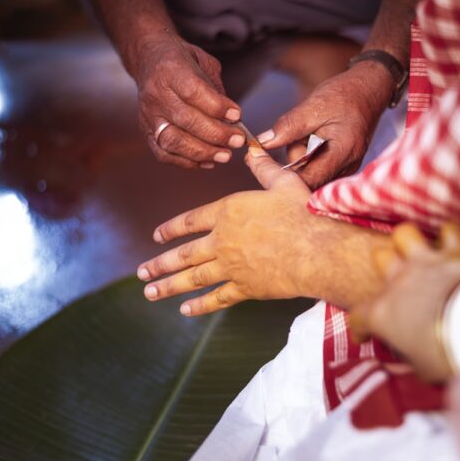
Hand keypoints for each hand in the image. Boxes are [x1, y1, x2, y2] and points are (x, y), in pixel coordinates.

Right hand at [135, 35, 246, 167]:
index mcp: (170, 70)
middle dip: (216, 134)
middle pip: (186, 120)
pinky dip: (187, 162)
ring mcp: (148, 116)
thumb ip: (217, 89)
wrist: (149, 60)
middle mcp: (156, 94)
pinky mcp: (146, 132)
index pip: (193, 92)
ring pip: (173, 141)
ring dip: (202, 152)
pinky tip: (208, 162)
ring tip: (225, 155)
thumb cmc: (182, 62)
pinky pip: (164, 153)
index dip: (217, 107)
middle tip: (238, 141)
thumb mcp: (204, 62)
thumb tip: (233, 120)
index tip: (237, 115)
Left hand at [137, 145, 316, 314]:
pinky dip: (200, 305)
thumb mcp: (283, 183)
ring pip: (193, 278)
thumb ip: (264, 168)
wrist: (316, 250)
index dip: (171, 228)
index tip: (157, 236)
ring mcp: (232, 267)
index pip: (190, 220)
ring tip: (150, 292)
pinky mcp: (246, 288)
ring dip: (169, 286)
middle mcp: (223, 240)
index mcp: (228, 212)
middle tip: (143, 271)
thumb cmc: (303, 213)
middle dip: (160, 264)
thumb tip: (253, 150)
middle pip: (184, 254)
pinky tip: (185, 310)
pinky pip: (217, 298)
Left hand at [258, 63, 392, 188]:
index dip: (284, 176)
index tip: (265, 161)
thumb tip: (264, 143)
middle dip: (294, 162)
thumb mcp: (314, 106)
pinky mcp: (342, 164)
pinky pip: (319, 168)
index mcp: (342, 153)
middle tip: (296, 135)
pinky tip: (315, 139)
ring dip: (302, 157)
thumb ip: (288, 127)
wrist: (370, 89)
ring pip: (312, 174)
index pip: (308, 181)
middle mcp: (347, 167)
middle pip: (308, 180)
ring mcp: (346, 168)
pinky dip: (310, 155)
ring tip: (309, 133)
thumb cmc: (346, 95)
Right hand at [350, 223, 459, 382]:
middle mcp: (399, 281)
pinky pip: (450, 232)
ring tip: (415, 250)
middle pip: (380, 257)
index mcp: (383, 313)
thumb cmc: (445, 354)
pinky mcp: (455, 253)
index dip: (359, 327)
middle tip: (394, 280)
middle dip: (384, 265)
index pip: (359, 316)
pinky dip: (451, 236)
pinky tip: (452, 242)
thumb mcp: (421, 369)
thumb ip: (409, 361)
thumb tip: (402, 366)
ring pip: (405, 233)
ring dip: (409, 240)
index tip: (365, 336)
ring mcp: (425, 263)